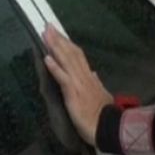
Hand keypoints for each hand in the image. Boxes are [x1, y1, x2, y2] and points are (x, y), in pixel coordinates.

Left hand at [42, 25, 112, 146]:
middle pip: (71, 53)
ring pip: (66, 61)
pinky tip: (46, 58)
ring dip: (55, 47)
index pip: (78, 55)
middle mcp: (84, 76)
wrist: (109, 128)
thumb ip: (97, 83)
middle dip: (59, 39)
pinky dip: (55, 67)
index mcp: (90, 77)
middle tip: (48, 26)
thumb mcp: (103, 95)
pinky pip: (63, 78)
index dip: (67, 43)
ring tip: (46, 35)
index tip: (59, 33)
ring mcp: (79, 84)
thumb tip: (94, 73)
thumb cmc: (104, 115)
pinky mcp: (73, 93)